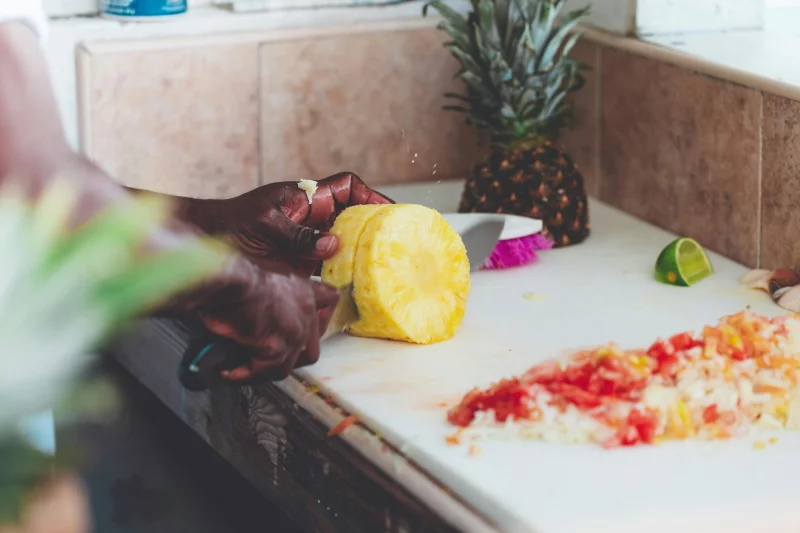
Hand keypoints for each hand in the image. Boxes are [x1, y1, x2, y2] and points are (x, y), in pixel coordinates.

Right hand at [172, 255, 339, 380]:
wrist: (223, 277)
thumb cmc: (230, 273)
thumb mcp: (258, 276)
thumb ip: (269, 294)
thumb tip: (258, 316)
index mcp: (301, 286)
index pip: (329, 299)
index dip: (320, 317)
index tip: (304, 329)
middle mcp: (305, 307)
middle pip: (312, 345)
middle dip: (287, 358)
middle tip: (263, 360)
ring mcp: (295, 329)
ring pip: (287, 364)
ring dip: (263, 370)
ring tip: (240, 368)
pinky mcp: (278, 345)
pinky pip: (266, 371)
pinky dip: (245, 375)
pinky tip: (229, 371)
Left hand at [184, 172, 392, 275]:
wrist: (204, 245)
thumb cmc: (229, 225)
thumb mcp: (265, 225)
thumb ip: (297, 234)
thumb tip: (333, 244)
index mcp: (306, 198)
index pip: (347, 187)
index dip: (370, 195)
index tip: (389, 210)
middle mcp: (311, 218)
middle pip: (352, 217)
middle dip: (373, 228)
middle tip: (395, 245)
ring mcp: (307, 241)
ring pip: (343, 244)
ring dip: (360, 255)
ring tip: (380, 270)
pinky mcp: (299, 263)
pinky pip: (328, 268)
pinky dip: (340, 277)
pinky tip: (350, 290)